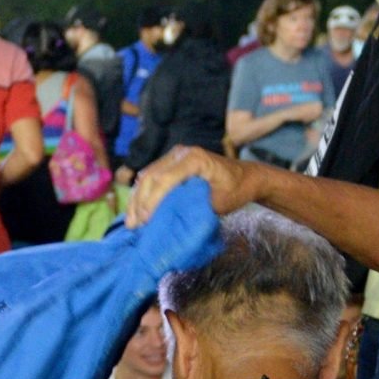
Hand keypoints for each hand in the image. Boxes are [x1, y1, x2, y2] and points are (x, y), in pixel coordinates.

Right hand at [124, 146, 257, 230]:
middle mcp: (181, 153)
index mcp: (195, 159)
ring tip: (131, 222)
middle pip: (150, 177)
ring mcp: (174, 156)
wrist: (247, 177)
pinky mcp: (171, 162)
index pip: (165, 179)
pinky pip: (150, 177)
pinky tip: (136, 211)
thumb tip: (166, 220)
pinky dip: (142, 195)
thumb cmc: (236, 190)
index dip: (152, 201)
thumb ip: (192, 206)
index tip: (146, 221)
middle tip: (134, 226)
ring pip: (146, 177)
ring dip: (136, 200)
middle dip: (139, 202)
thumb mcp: (218, 202)